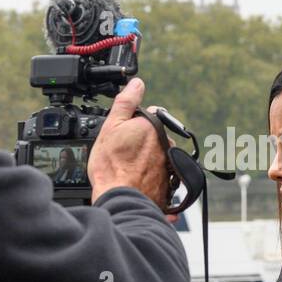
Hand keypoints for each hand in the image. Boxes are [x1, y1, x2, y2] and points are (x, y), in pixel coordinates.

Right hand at [88, 79, 169, 206]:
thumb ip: (126, 102)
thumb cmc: (112, 166)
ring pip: (157, 157)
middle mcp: (166, 145)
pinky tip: (137, 182)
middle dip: (141, 144)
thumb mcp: (111, 126)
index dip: (131, 125)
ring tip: (129, 171)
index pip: (146, 117)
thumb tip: (137, 83)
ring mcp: (169, 165)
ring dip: (147, 161)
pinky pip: (160, 177)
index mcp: (153, 127)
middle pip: (153, 138)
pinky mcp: (170, 185)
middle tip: (123, 155)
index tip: (122, 137)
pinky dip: (151, 178)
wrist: (121, 198)